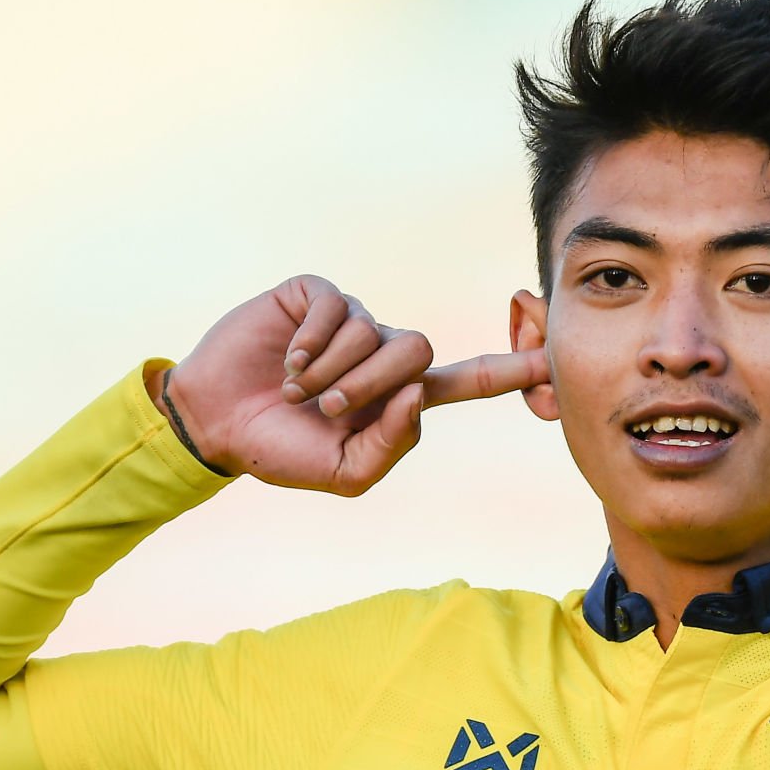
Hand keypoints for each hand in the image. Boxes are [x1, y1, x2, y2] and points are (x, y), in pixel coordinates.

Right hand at [156, 274, 549, 495]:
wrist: (215, 424)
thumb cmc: (283, 451)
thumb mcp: (344, 473)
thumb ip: (390, 445)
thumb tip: (416, 395)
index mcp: (398, 396)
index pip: (466, 381)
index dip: (510, 371)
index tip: (554, 359)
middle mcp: (382, 352)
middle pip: (416, 352)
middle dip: (371, 385)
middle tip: (327, 407)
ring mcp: (351, 322)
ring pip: (375, 332)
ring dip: (332, 370)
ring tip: (295, 389)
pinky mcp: (316, 297)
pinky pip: (336, 308)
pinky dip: (310, 342)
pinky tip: (285, 360)